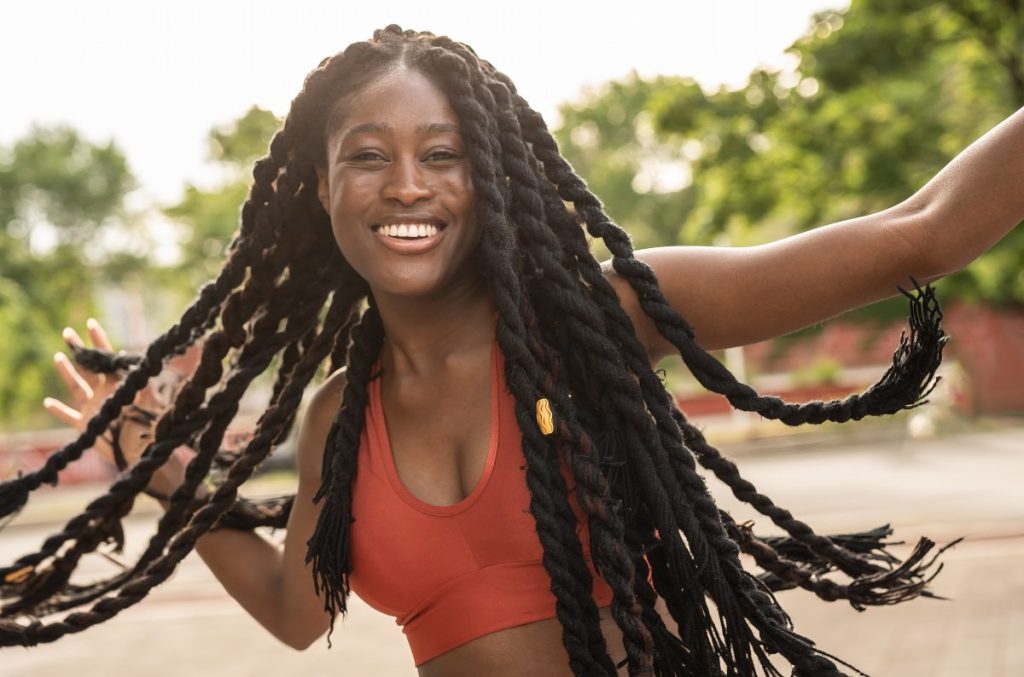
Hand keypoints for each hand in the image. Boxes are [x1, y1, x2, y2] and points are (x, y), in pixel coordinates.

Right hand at [43, 318, 198, 492]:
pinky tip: (48, 402)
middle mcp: (105, 394)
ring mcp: (94, 409)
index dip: (101, 342)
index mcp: (120, 386)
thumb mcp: (151, 404)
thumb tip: (147, 366)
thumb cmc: (151, 428)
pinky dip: (58, 410)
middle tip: (68, 331)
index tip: (92, 324)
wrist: (144, 454)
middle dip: (80, 350)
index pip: (108, 359)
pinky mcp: (86, 426)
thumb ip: (147, 386)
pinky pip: (69, 416)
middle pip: (89, 368)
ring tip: (58, 356)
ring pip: (75, 387)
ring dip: (66, 373)